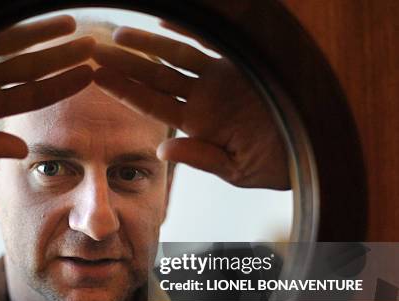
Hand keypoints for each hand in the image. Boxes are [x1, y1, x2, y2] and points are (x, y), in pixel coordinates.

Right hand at [0, 15, 94, 168]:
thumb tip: (23, 149)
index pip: (34, 94)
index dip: (62, 84)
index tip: (91, 75)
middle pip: (32, 68)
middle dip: (62, 57)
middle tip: (94, 47)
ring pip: (15, 46)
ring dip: (43, 35)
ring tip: (73, 25)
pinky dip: (10, 23)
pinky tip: (35, 16)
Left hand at [92, 22, 289, 189]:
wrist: (316, 147)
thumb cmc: (277, 164)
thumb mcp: (236, 169)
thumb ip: (201, 158)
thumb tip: (163, 149)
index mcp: (197, 125)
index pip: (152, 104)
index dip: (124, 91)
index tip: (97, 79)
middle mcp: (203, 98)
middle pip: (155, 78)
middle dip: (126, 65)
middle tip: (95, 52)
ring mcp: (220, 79)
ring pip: (176, 58)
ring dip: (148, 46)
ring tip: (119, 35)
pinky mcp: (241, 62)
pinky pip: (211, 41)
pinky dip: (189, 30)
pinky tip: (164, 20)